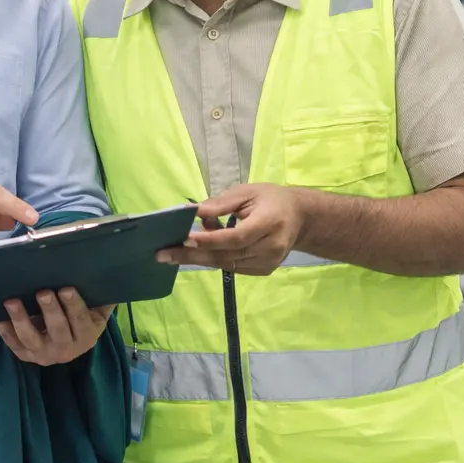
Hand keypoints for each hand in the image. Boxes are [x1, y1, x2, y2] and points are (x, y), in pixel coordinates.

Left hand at [0, 288, 115, 365]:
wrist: (69, 343)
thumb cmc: (83, 318)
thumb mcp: (97, 311)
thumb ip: (103, 296)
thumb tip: (109, 271)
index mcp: (87, 336)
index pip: (80, 321)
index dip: (74, 305)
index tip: (67, 289)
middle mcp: (66, 350)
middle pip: (57, 329)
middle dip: (49, 310)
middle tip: (42, 291)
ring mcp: (43, 354)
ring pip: (31, 338)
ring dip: (21, 319)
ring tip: (11, 301)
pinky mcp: (25, 355)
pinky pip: (12, 343)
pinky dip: (4, 329)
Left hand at [157, 184, 304, 274]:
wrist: (300, 218)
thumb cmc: (270, 199)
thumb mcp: (247, 191)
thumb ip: (221, 203)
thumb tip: (194, 211)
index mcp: (269, 222)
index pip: (237, 237)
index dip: (210, 239)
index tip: (185, 237)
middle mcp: (270, 247)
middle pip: (227, 255)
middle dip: (193, 254)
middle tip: (164, 254)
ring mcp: (268, 262)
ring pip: (226, 264)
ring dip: (198, 258)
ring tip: (172, 252)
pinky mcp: (263, 270)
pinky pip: (232, 267)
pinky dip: (213, 259)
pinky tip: (197, 251)